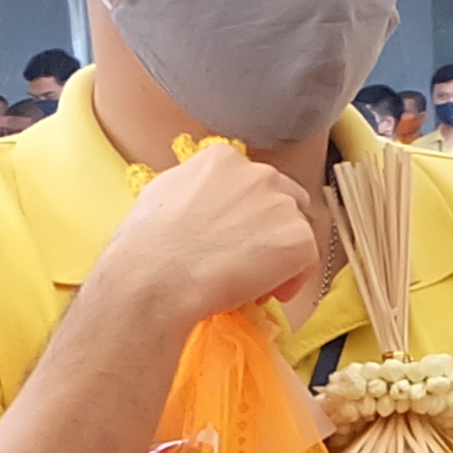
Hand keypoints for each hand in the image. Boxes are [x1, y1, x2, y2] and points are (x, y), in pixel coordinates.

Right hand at [83, 139, 325, 330]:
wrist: (156, 276)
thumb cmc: (146, 244)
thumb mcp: (163, 194)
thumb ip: (196, 189)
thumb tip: (204, 200)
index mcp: (222, 158)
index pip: (251, 182)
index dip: (247, 213)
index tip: (235, 235)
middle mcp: (258, 173)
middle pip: (283, 201)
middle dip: (270, 230)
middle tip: (250, 260)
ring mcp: (282, 205)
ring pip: (295, 231)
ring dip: (279, 256)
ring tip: (250, 283)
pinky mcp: (299, 238)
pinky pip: (306, 261)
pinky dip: (291, 279)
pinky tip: (261, 294)